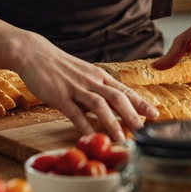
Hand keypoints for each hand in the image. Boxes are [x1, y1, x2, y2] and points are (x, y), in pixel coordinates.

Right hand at [15, 33, 158, 141]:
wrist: (35, 53)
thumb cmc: (60, 66)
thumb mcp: (84, 74)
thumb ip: (97, 89)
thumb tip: (112, 106)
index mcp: (99, 76)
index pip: (124, 90)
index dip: (141, 103)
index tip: (155, 114)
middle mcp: (91, 81)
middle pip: (117, 97)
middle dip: (133, 115)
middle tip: (145, 130)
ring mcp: (75, 87)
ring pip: (99, 105)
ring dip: (112, 122)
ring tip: (121, 138)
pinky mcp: (59, 95)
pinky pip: (74, 112)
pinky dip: (84, 124)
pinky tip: (90, 135)